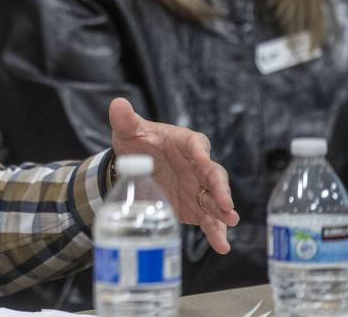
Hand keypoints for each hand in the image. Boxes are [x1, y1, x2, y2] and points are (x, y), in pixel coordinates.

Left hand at [108, 98, 239, 253]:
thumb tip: (118, 103)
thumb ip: (125, 119)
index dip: (201, 153)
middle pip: (214, 175)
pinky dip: (215, 232)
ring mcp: (198, 188)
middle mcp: (198, 166)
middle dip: (221, 189)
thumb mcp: (129, 131)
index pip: (197, 146)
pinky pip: (208, 219)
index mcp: (185, 142)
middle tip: (227, 204)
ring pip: (215, 200)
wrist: (134, 165)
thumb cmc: (138, 142)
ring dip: (223, 212)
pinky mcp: (195, 207)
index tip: (203, 160)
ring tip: (229, 222)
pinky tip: (222, 245)